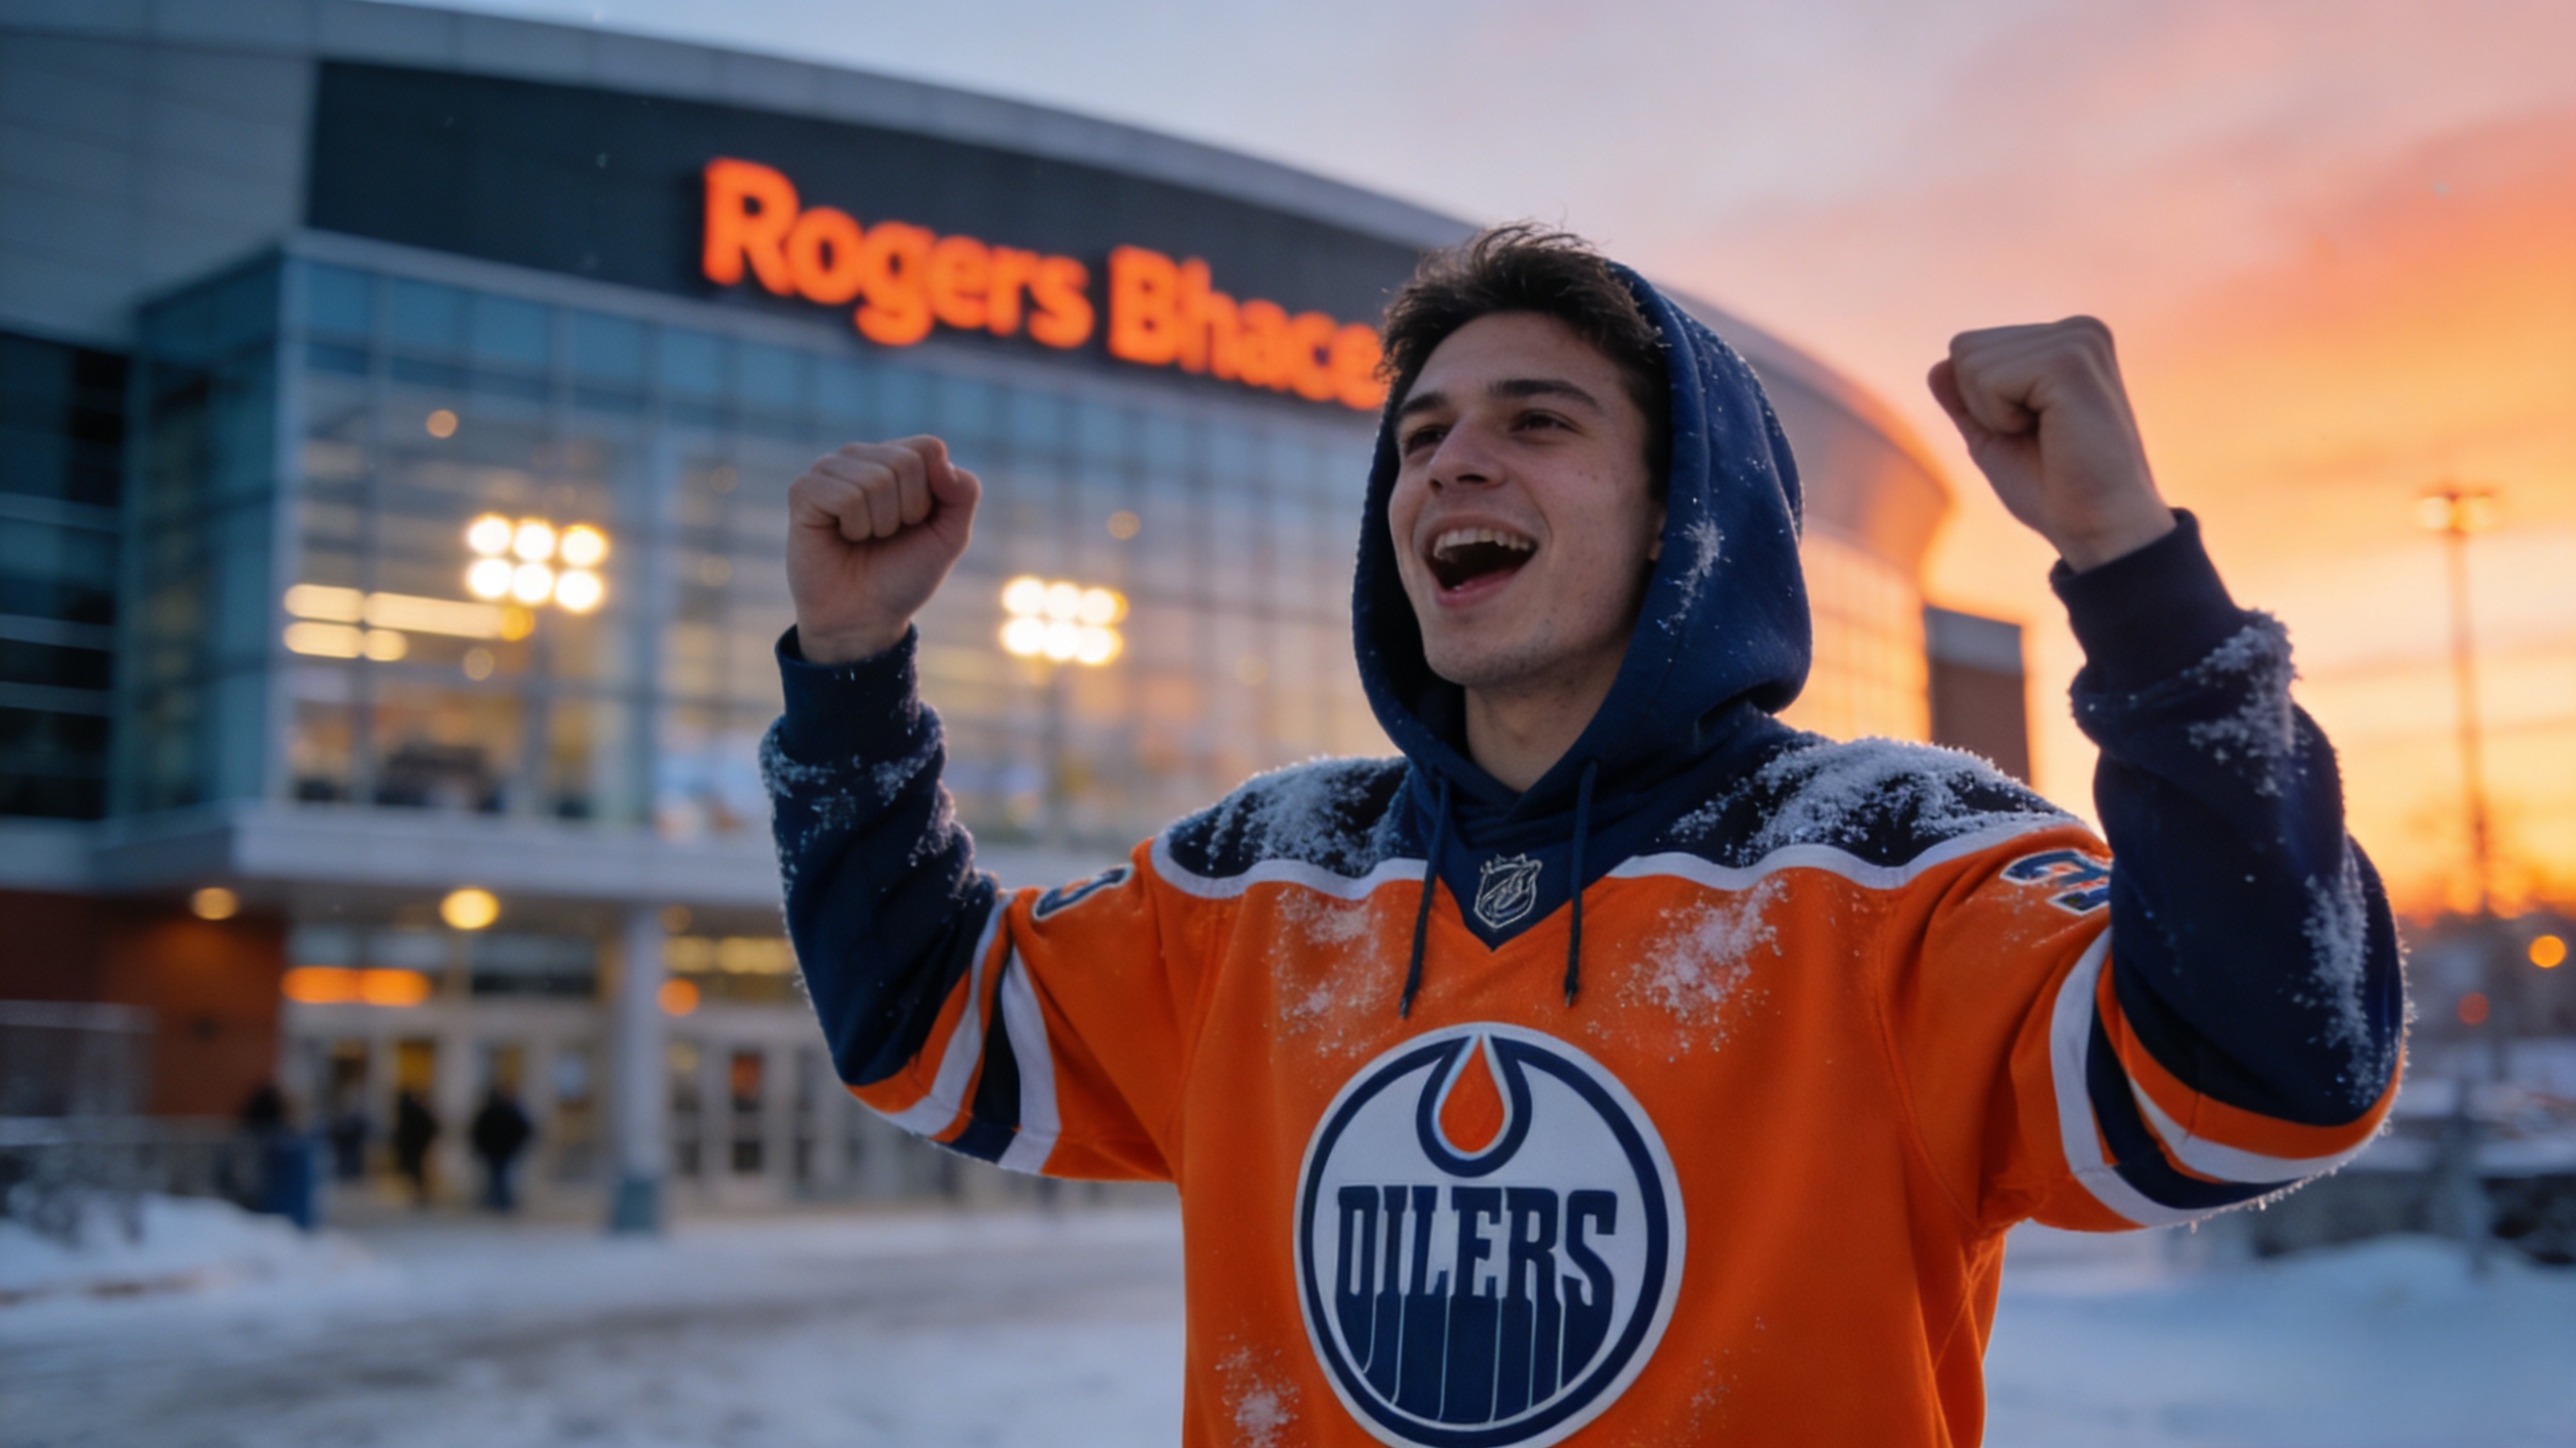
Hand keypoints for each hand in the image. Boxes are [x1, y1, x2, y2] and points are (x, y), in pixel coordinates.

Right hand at [786, 437, 980, 664]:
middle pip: (905, 462)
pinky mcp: (803, 491)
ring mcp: (829, 470)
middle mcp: (861, 457)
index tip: (917, 522)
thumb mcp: (950, 536)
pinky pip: (846, 496)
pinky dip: (855, 526)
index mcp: (896, 458)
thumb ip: (964, 493)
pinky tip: (843, 536)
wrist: (865, 617)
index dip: (932, 494)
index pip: (929, 448)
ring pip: (876, 479)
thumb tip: (941, 460)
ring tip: (864, 538)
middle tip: (887, 535)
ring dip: (880, 523)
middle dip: (908, 511)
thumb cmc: (904, 573)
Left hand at [1929, 318, 2174, 570]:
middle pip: (1964, 348)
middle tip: (2039, 437)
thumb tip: (1937, 366)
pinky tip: (2051, 433)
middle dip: (1982, 406)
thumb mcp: (1996, 438)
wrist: (2099, 527)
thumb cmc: (2053, 491)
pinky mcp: (2071, 360)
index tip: (2032, 433)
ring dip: (1993, 414)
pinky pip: (1987, 380)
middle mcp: (2078, 329)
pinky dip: (2002, 419)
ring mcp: (2078, 339)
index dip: (1979, 404)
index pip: (1968, 348)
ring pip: (1970, 362)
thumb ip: (1968, 400)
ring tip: (2048, 436)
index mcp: (2066, 341)